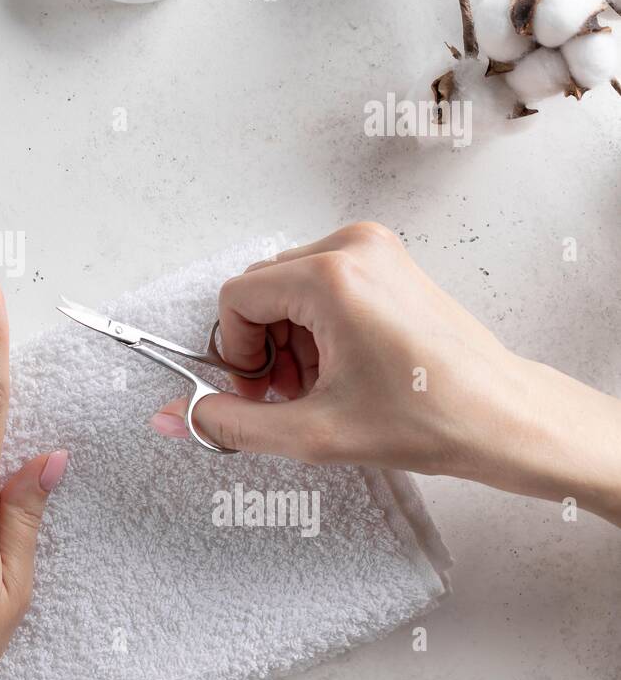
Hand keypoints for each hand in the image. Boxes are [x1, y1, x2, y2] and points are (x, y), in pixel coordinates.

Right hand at [151, 222, 620, 524]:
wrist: (507, 417)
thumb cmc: (430, 419)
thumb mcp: (313, 432)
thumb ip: (230, 424)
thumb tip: (172, 418)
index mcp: (331, 277)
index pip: (237, 298)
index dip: (235, 351)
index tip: (257, 391)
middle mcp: (352, 247)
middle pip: (261, 288)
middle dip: (262, 346)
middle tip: (289, 394)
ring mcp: (374, 248)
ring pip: (288, 285)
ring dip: (288, 337)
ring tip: (319, 385)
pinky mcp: (389, 260)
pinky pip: (320, 281)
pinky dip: (315, 324)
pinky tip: (340, 366)